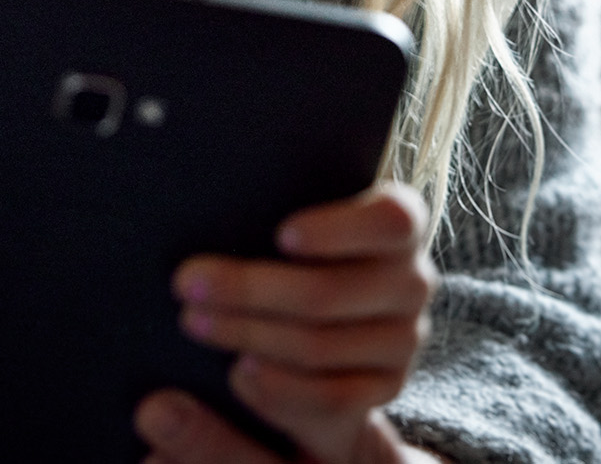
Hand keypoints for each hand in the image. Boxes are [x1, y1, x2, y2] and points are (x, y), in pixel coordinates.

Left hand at [136, 182, 440, 463]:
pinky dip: (278, 387)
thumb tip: (216, 204)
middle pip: (331, 291)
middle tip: (188, 283)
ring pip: (321, 344)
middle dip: (250, 288)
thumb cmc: (298, 250)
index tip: (281, 236)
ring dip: (248, 333)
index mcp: (402, 225)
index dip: (338, 230)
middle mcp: (413, 281)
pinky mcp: (387, 386)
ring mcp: (404, 338)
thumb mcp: (298, 223)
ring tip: (196, 321)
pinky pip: (330, 395)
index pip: (391, 221)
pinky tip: (238, 371)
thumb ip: (279, 206)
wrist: (327, 327)